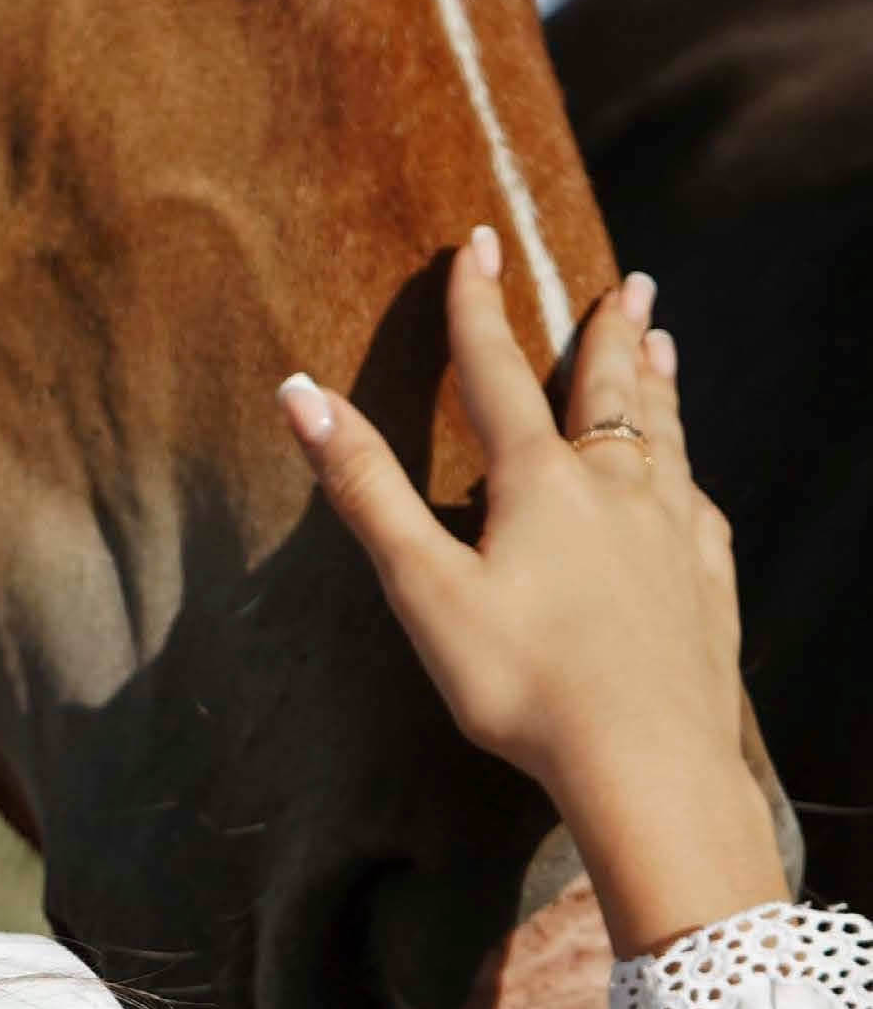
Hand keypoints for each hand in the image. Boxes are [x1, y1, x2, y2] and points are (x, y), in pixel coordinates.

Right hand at [279, 226, 786, 956]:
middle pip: (609, 389)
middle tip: (626, 281)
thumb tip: (301, 395)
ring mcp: (673, 533)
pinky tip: (690, 484)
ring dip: (657, 384)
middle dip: (608, 329)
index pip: (498, 371)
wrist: (649, 764)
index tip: (477, 244)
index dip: (480, 306)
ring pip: (665, 436)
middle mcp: (616, 488)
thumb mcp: (423, 588)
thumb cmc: (523, 684)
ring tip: (661, 342)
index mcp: (540, 482)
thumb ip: (367, 488)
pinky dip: (688, 476)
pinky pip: (700, 508)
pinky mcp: (708, 582)